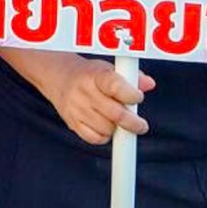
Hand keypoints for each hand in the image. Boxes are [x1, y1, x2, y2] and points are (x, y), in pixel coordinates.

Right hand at [29, 55, 155, 145]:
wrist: (57, 76)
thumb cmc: (88, 74)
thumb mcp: (108, 68)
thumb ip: (131, 77)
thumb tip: (149, 84)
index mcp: (95, 75)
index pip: (115, 86)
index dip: (132, 95)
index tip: (138, 97)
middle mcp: (84, 92)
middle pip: (115, 114)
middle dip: (133, 123)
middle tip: (141, 125)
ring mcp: (77, 109)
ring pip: (107, 129)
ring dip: (118, 129)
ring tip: (118, 121)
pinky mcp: (72, 122)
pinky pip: (94, 138)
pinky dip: (104, 137)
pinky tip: (106, 128)